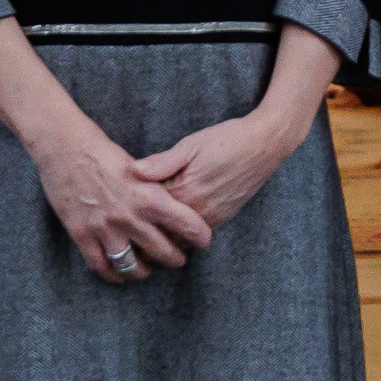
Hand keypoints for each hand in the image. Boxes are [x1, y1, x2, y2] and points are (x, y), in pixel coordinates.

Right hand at [29, 124, 211, 283]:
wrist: (63, 147)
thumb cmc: (102, 151)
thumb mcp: (138, 166)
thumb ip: (156, 186)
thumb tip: (175, 202)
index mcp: (148, 196)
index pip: (186, 223)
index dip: (199, 236)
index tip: (204, 241)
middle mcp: (129, 216)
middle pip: (162, 251)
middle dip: (175, 259)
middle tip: (178, 259)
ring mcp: (105, 228)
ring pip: (132, 265)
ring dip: (143, 271)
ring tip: (148, 269)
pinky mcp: (82, 234)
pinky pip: (101, 265)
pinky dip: (113, 274)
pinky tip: (119, 274)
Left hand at [131, 108, 302, 231]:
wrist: (264, 145)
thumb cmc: (227, 140)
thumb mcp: (191, 145)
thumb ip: (161, 162)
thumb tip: (132, 171)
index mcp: (184, 191)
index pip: (149, 210)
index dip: (131, 209)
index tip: (115, 206)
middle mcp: (197, 211)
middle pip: (161, 232)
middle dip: (142, 232)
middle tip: (122, 230)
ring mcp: (211, 218)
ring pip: (178, 240)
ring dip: (161, 238)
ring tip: (142, 234)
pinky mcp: (222, 218)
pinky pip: (195, 237)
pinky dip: (179, 236)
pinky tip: (168, 229)